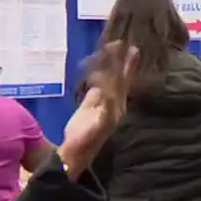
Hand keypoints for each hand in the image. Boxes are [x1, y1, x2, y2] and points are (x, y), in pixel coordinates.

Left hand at [58, 42, 136, 179]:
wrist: (76, 155)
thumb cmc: (82, 134)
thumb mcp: (87, 109)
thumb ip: (94, 96)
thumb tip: (97, 82)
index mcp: (113, 104)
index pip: (119, 79)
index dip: (121, 63)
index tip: (122, 46)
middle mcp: (116, 108)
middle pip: (120, 81)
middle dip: (122, 63)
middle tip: (124, 45)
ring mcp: (110, 116)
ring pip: (114, 89)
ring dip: (115, 73)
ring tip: (115, 56)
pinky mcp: (102, 123)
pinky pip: (105, 107)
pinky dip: (106, 96)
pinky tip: (104, 84)